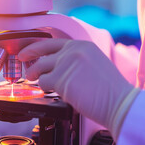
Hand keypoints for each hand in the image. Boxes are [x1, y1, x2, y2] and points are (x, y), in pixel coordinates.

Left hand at [18, 39, 134, 134]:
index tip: (27, 51)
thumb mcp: (94, 63)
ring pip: (40, 68)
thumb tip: (57, 65)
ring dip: (36, 77)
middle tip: (24, 65)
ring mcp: (66, 63)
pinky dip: (45, 88)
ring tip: (37, 82)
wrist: (119, 102)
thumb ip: (76, 60)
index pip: (53, 42)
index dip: (36, 47)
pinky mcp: (61, 79)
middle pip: (42, 52)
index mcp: (82, 45)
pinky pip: (43, 83)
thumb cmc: (110, 90)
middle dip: (28, 57)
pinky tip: (53, 92)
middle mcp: (73, 51)